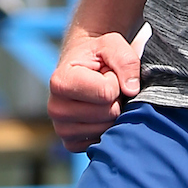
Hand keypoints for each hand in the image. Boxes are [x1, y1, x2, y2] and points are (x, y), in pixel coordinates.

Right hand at [48, 30, 140, 151]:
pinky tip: (98, 110)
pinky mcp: (71, 143)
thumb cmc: (97, 53)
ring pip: (107, 128)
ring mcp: (61, 129)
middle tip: (106, 84)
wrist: (83, 65)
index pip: (106, 92)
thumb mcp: (112, 44)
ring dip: (112, 110)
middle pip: (108, 112)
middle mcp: (55, 108)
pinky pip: (101, 141)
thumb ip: (125, 60)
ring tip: (102, 96)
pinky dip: (106, 126)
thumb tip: (132, 90)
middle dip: (115, 97)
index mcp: (60, 82)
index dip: (115, 80)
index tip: (107, 72)